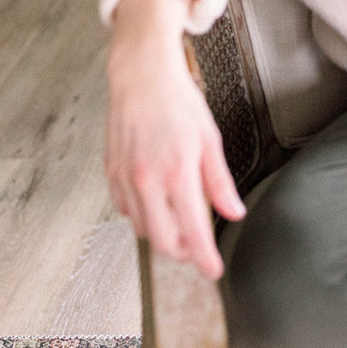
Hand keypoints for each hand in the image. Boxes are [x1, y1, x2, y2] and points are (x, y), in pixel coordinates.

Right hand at [104, 0, 245, 278]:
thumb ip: (219, 182)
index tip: (213, 271)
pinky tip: (156, 201)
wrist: (142, 76)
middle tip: (197, 245)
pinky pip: (126, 209)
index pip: (192, 231)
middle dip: (182, 251)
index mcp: (177, 172)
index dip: (204, 257)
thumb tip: (233, 213)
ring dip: (162, 233)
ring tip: (179, 219)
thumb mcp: (210, 139)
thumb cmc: (179, 102)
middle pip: (163, 240)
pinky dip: (142, 214)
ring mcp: (126, 178)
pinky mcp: (111, 172)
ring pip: (143, 228)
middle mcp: (148, 180)